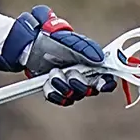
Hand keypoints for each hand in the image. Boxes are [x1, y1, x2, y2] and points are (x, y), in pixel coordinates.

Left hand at [0, 5, 116, 106]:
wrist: (33, 44)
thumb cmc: (56, 40)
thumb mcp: (72, 41)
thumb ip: (87, 49)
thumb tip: (100, 60)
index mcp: (93, 66)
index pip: (106, 80)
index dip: (106, 84)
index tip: (100, 84)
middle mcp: (84, 78)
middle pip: (90, 91)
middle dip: (79, 84)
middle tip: (70, 74)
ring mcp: (69, 85)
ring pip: (73, 97)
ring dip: (63, 87)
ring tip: (54, 73)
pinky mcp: (56, 90)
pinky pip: (58, 99)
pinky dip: (53, 92)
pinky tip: (48, 82)